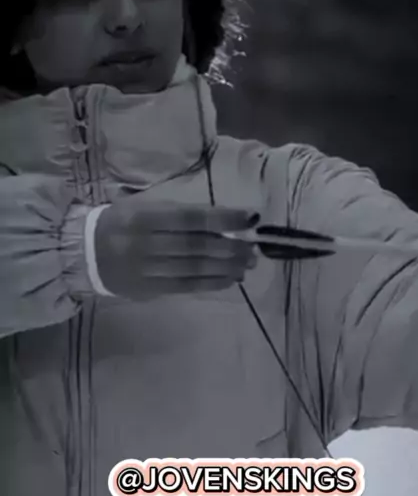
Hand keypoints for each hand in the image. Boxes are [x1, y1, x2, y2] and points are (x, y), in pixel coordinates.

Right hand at [94, 191, 258, 299]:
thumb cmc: (121, 222)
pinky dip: (211, 283)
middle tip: (254, 248)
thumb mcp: (144, 207)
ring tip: (247, 264)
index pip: (191, 217)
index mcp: (144, 216)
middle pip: (197, 246)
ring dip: (226, 267)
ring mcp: (146, 269)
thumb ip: (178, 213)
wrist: (84, 253)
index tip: (251, 218)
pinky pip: (186, 286)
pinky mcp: (148, 289)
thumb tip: (222, 221)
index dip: (224, 218)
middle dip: (231, 247)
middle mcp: (145, 243)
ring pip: (194, 269)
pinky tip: (230, 279)